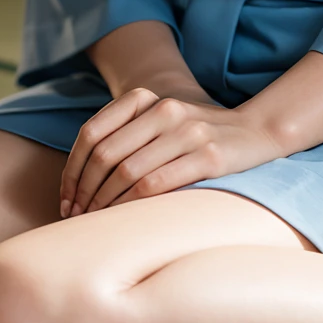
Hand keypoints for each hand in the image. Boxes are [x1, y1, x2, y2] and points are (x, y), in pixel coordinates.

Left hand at [59, 87, 284, 215]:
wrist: (256, 131)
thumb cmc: (198, 135)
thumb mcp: (161, 123)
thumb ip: (127, 136)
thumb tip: (78, 178)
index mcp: (147, 99)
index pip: (92, 133)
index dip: (72, 170)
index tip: (66, 198)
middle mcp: (165, 110)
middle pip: (105, 155)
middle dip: (84, 192)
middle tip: (77, 218)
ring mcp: (188, 132)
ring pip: (127, 172)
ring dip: (104, 204)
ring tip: (96, 223)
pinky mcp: (208, 156)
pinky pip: (157, 184)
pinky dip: (132, 206)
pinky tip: (125, 220)